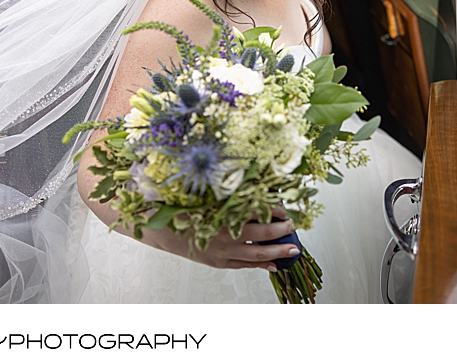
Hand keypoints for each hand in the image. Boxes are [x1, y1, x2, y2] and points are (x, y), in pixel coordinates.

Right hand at [143, 206, 298, 270]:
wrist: (163, 228)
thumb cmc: (184, 208)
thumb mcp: (208, 196)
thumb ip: (231, 195)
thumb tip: (255, 192)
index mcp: (224, 212)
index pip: (257, 211)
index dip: (274, 210)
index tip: (284, 207)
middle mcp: (225, 232)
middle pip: (262, 233)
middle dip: (281, 230)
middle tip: (293, 225)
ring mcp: (223, 250)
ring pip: (257, 252)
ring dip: (277, 251)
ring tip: (292, 249)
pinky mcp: (219, 261)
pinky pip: (244, 265)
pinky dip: (260, 264)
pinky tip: (272, 264)